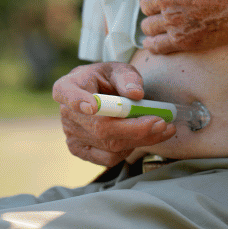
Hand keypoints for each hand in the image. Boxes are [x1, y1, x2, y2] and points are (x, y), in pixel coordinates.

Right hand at [51, 62, 175, 166]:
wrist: (98, 93)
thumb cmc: (107, 79)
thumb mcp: (118, 70)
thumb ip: (127, 78)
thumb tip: (136, 94)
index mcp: (67, 86)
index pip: (67, 93)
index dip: (78, 101)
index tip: (92, 107)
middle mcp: (66, 113)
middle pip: (99, 127)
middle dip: (134, 128)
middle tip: (161, 123)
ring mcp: (71, 135)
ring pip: (109, 146)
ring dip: (140, 140)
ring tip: (161, 128)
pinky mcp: (80, 151)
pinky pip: (108, 158)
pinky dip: (129, 149)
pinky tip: (141, 137)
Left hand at [138, 0, 227, 53]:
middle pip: (146, 2)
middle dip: (152, 1)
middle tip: (160, 3)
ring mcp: (171, 21)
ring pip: (148, 25)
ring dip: (151, 23)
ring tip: (155, 23)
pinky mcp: (181, 40)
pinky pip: (157, 45)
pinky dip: (152, 44)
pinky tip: (151, 43)